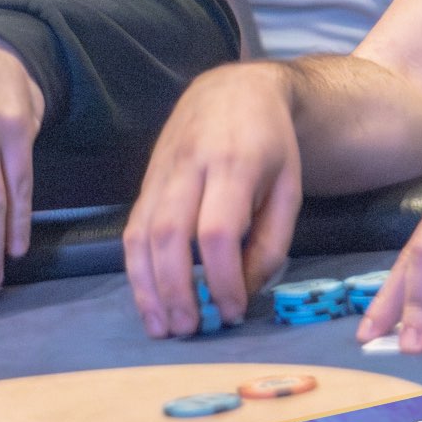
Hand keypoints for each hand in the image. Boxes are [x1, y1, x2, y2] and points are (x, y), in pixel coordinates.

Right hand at [123, 62, 302, 337]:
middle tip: (189, 329)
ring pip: (140, 233)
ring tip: (162, 326)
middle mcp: (188, 167)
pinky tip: (149, 299)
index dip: (221, 278)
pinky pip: (132, 228)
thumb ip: (270, 242)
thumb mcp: (289, 189)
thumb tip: (242, 290)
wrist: (232, 91)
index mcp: (234, 165)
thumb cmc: (270, 144)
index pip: (217, 231)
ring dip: (146, 286)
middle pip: (169, 234)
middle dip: (175, 289)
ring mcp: (159, 172)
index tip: (233, 310)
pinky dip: (136, 269)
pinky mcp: (145, 181)